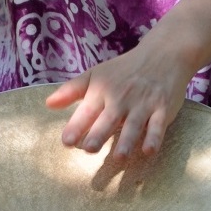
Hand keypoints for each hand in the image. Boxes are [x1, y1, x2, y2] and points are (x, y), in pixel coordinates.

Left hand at [44, 40, 191, 158]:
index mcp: (103, 89)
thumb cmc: (123, 70)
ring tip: (118, 157)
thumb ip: (71, 90)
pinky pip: (158, 125)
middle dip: (99, 134)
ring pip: (134, 124)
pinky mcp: (162, 108)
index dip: (77, 125)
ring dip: (126, 140)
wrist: (162, 54)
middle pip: (109, 118)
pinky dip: (154, 137)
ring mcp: (143, 103)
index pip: (87, 110)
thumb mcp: (96, 74)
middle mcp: (122, 97)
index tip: (67, 141)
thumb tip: (48, 104)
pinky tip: (148, 150)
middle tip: (89, 149)